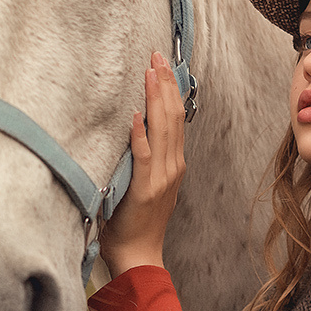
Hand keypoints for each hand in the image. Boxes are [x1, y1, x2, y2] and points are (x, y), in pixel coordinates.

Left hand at [99, 52, 186, 278]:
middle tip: (157, 55)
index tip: (163, 64)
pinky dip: (140, 133)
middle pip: (172, 116)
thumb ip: (146, 160)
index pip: (176, 117)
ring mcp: (161, 177)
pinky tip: (136, 113)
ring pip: (162, 129)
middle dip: (165, 83)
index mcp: (174, 164)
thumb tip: (134, 130)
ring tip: (150, 72)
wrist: (139, 255)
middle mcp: (172, 166)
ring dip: (156, 98)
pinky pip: (143, 155)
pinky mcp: (144, 188)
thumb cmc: (136, 222)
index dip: (171, 89)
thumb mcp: (148, 184)